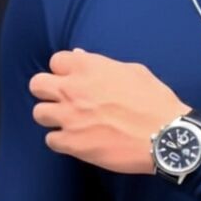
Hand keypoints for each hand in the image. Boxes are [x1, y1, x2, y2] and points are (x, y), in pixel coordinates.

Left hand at [28, 48, 190, 174]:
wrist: (164, 135)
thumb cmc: (154, 101)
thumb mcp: (133, 71)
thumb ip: (102, 64)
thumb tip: (79, 57)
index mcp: (89, 67)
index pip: (55, 61)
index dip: (64, 70)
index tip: (73, 79)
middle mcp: (73, 89)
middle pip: (36, 84)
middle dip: (47, 90)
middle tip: (63, 99)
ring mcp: (69, 117)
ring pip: (39, 113)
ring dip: (52, 116)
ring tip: (68, 121)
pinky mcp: (72, 143)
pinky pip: (50, 140)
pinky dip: (61, 140)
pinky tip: (76, 140)